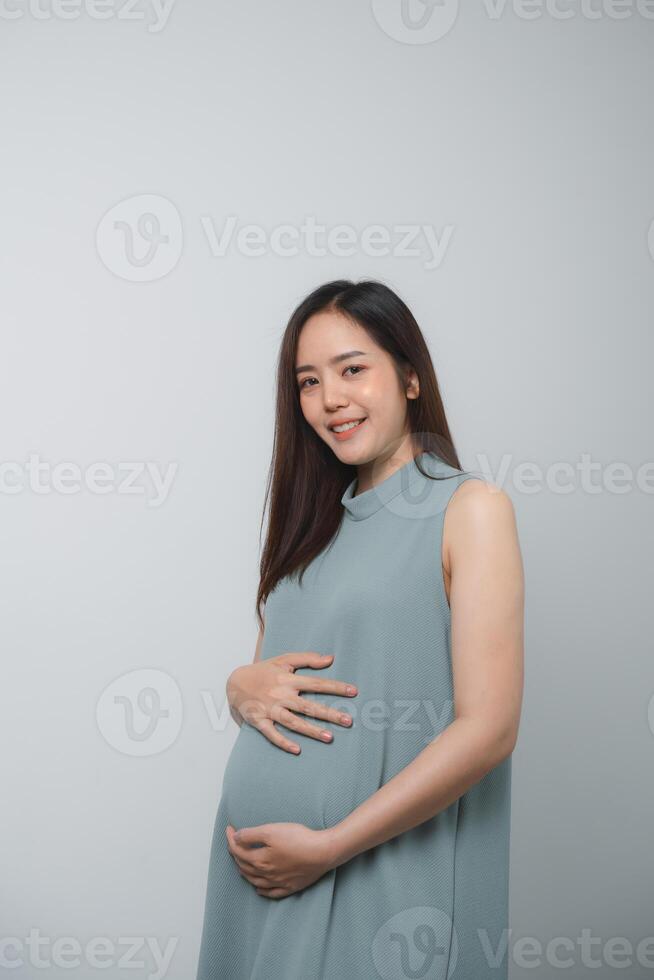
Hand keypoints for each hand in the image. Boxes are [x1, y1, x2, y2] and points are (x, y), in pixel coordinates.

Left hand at [225, 821, 339, 898]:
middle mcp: (266, 875)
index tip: (229, 829)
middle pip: (244, 866)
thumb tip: (236, 838)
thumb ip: (251, 835)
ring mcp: (278, 882)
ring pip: (255, 881)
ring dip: (245, 872)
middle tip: (233, 842)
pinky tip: (258, 888)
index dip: (231, 838)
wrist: (323, 852)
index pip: (238, 851)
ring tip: (240, 863)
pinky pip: (271, 892)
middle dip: (235, 853)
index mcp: (260, 861)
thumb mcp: (272, 831)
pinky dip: (261, 890)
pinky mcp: (290, 887)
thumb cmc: (299, 839)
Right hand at [226, 653, 357, 753]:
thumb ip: (307, 658)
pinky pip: (272, 734)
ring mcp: (270, 709)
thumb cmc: (263, 671)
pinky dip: (283, 742)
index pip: (316, 683)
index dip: (335, 687)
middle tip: (348, 721)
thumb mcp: (283, 659)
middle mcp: (280, 695)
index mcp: (288, 679)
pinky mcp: (259, 721)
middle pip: (308, 706)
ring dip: (311, 730)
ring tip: (329, 738)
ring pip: (293, 722)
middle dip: (329, 714)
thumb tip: (330, 658)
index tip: (353, 691)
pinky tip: (297, 750)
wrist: (234, 682)